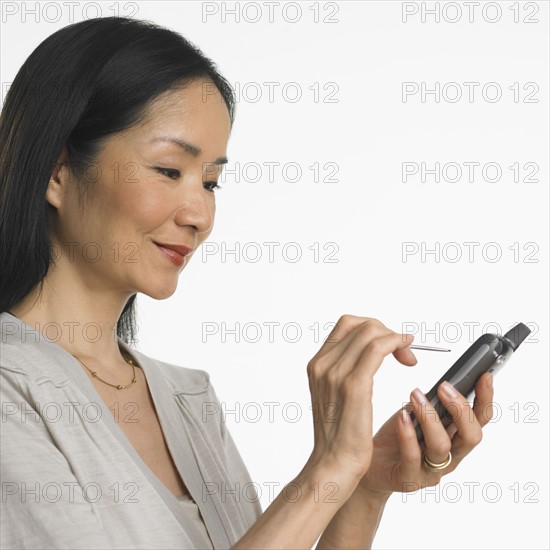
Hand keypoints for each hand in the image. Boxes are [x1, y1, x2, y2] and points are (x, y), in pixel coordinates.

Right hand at [304, 315, 416, 482]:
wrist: (334, 464)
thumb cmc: (340, 434)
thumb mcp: (334, 395)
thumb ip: (344, 370)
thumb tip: (368, 352)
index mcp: (317, 364)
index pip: (346, 325)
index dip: (372, 327)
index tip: (389, 343)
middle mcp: (322, 364)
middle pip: (359, 325)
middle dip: (386, 331)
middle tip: (404, 350)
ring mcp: (335, 373)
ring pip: (370, 333)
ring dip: (394, 338)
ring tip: (407, 355)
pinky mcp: (353, 386)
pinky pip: (377, 349)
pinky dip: (395, 344)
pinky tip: (407, 356)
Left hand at [359, 371, 493, 495]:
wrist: (368, 464)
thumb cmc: (396, 437)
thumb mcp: (417, 413)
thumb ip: (432, 402)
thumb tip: (444, 382)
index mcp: (456, 439)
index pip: (480, 420)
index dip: (485, 399)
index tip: (484, 376)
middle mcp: (450, 457)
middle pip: (471, 437)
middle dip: (461, 409)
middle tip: (444, 387)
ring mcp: (431, 472)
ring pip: (441, 446)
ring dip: (430, 417)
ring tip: (415, 396)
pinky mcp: (408, 479)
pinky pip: (412, 458)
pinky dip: (408, 435)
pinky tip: (402, 417)